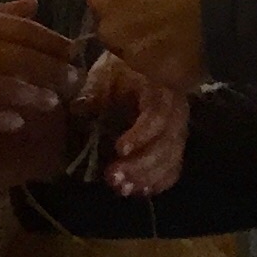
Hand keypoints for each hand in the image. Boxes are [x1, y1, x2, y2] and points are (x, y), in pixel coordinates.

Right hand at [0, 0, 81, 139]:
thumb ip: (0, 16)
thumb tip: (36, 3)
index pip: (18, 29)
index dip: (50, 40)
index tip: (74, 51)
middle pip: (15, 57)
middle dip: (48, 69)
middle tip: (74, 81)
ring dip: (28, 94)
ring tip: (52, 103)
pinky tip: (16, 124)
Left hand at [78, 53, 191, 197]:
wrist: (137, 65)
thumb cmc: (118, 71)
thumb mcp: (103, 77)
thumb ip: (93, 94)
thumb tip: (79, 110)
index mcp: (159, 90)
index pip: (157, 116)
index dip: (141, 135)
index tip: (119, 149)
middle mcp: (175, 112)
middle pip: (166, 144)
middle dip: (141, 165)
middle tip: (113, 178)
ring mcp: (178, 131)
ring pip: (171, 160)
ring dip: (146, 177)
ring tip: (122, 188)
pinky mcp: (174, 146)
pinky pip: (173, 168)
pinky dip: (157, 182)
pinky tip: (138, 191)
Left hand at [85, 0, 211, 92]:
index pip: (105, 3)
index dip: (127, 3)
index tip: (147, 1)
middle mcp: (111, 31)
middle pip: (118, 34)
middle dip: (137, 30)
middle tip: (168, 22)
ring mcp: (137, 58)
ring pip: (142, 58)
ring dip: (158, 51)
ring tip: (188, 38)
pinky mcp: (165, 79)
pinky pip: (169, 73)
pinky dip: (181, 66)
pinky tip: (200, 52)